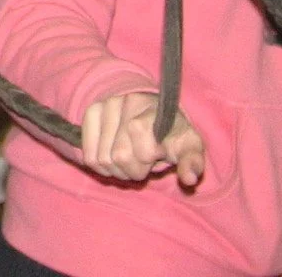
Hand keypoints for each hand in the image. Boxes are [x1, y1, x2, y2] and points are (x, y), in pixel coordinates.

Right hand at [79, 91, 204, 187]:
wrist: (153, 112)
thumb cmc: (172, 134)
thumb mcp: (189, 146)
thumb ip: (192, 162)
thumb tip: (189, 179)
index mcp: (154, 109)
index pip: (142, 145)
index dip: (148, 160)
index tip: (156, 157)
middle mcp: (127, 101)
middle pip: (120, 156)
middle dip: (133, 170)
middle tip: (141, 163)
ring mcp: (106, 105)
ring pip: (102, 159)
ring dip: (117, 170)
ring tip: (128, 161)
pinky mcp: (91, 113)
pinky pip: (89, 156)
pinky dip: (101, 167)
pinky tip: (113, 160)